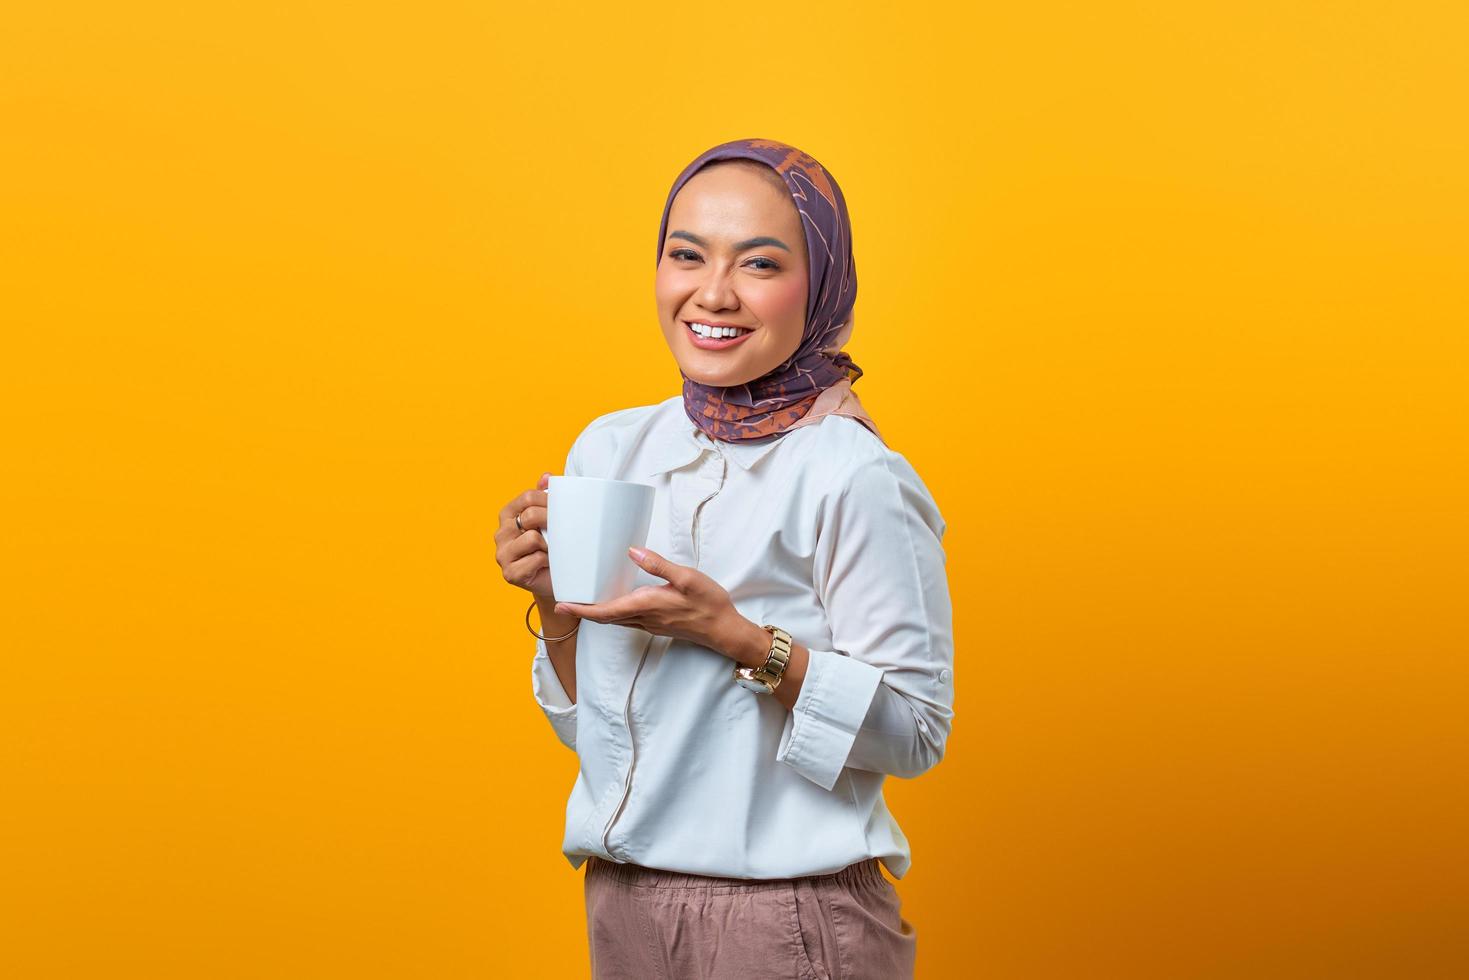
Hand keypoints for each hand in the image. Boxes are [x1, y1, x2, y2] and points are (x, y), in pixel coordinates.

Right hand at [495, 472, 555, 598]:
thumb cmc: (554, 546)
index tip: (564, 508)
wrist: (557, 580)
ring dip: (550, 545)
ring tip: (554, 551)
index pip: (527, 497)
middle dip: (552, 522)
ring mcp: (502, 554)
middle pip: (530, 516)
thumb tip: (546, 476)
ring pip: (533, 538)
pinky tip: (549, 565)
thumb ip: (546, 496)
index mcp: (507, 514)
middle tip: (564, 532)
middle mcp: (501, 533)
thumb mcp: (550, 519)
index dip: (549, 500)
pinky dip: (548, 562)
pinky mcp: (510, 573)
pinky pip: (536, 559)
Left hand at [554, 547, 748, 657]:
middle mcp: (643, 618)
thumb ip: (658, 564)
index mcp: (646, 605)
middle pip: (605, 618)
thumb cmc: (708, 603)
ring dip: (596, 614)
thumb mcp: (686, 577)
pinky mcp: (657, 624)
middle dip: (582, 612)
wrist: (725, 630)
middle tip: (563, 603)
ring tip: (582, 602)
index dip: (580, 610)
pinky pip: (626, 620)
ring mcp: (650, 624)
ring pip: (615, 621)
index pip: (605, 611)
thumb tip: (632, 551)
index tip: (561, 605)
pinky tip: (614, 602)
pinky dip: (612, 613)